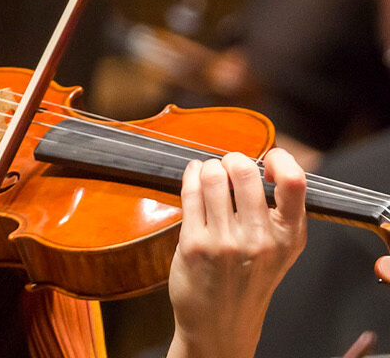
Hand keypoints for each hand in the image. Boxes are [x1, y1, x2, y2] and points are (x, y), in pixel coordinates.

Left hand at [166, 148, 306, 357]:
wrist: (220, 325)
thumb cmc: (248, 282)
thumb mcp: (280, 250)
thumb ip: (279, 212)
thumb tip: (262, 164)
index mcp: (289, 237)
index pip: (294, 182)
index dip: (279, 159)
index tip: (267, 160)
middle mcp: (260, 239)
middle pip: (244, 171)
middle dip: (232, 159)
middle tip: (229, 165)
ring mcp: (225, 242)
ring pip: (213, 177)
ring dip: (208, 167)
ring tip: (209, 172)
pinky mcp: (194, 244)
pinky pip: (191, 193)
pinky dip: (191, 176)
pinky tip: (194, 176)